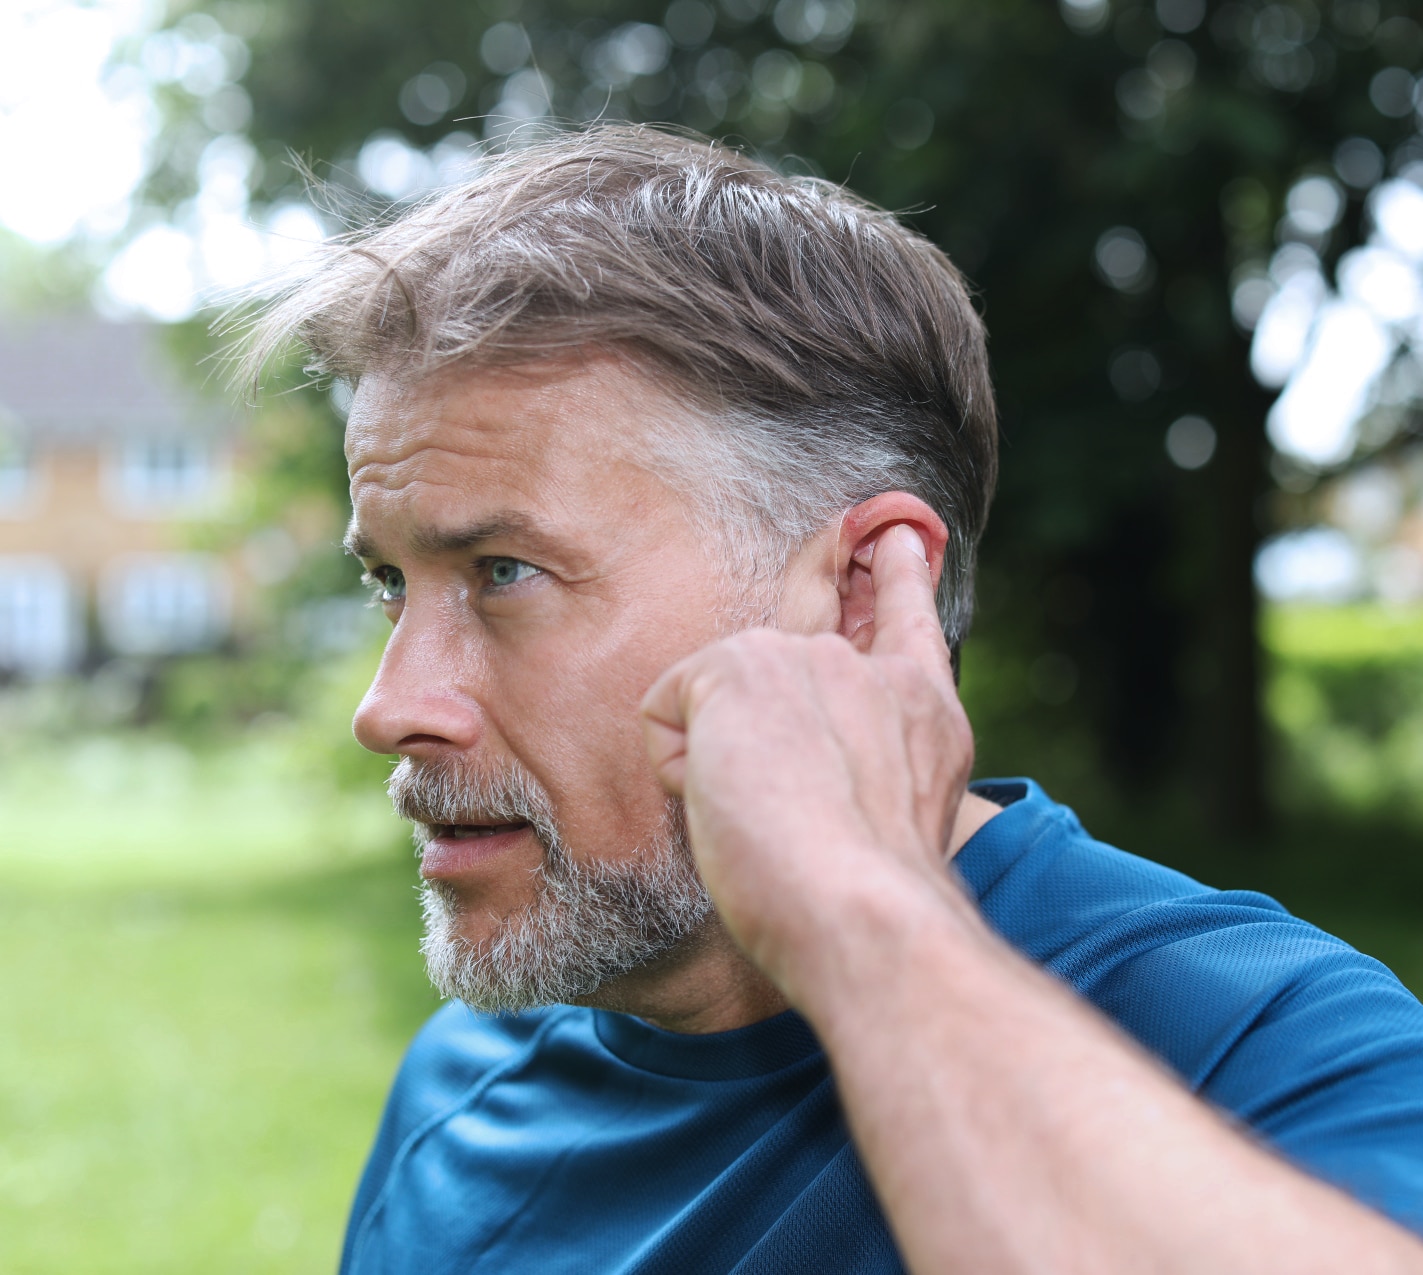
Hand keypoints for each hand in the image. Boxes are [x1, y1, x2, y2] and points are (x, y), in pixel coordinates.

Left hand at [639, 523, 974, 999]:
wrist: (864, 912)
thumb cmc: (876, 902)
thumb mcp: (907, 819)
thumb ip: (872, 767)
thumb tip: (801, 762)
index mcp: (921, 707)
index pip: (907, 618)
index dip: (898, 574)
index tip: (897, 539)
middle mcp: (867, 668)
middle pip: (796, 628)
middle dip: (784, 633)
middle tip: (798, 664)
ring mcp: (806, 657)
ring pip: (716, 699)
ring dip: (716, 758)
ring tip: (760, 817)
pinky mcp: (740, 665)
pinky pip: (667, 710)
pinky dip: (676, 764)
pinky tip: (722, 800)